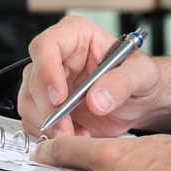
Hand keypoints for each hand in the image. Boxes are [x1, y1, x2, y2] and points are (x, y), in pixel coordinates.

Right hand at [18, 15, 165, 137]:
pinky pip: (34, 122)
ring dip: (49, 125)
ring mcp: (49, 82)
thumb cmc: (140, 78)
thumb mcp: (142, 74)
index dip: (47, 71)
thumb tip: (96, 98)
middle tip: (67, 128)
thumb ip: (122, 82)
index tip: (60, 97)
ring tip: (78, 134)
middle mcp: (58, 56)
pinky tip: (76, 136)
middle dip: (48, 109)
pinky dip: (50, 135)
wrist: (141, 101)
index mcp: (77, 35)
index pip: (47, 46)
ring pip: (29, 103)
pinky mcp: (47, 106)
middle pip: (34, 79)